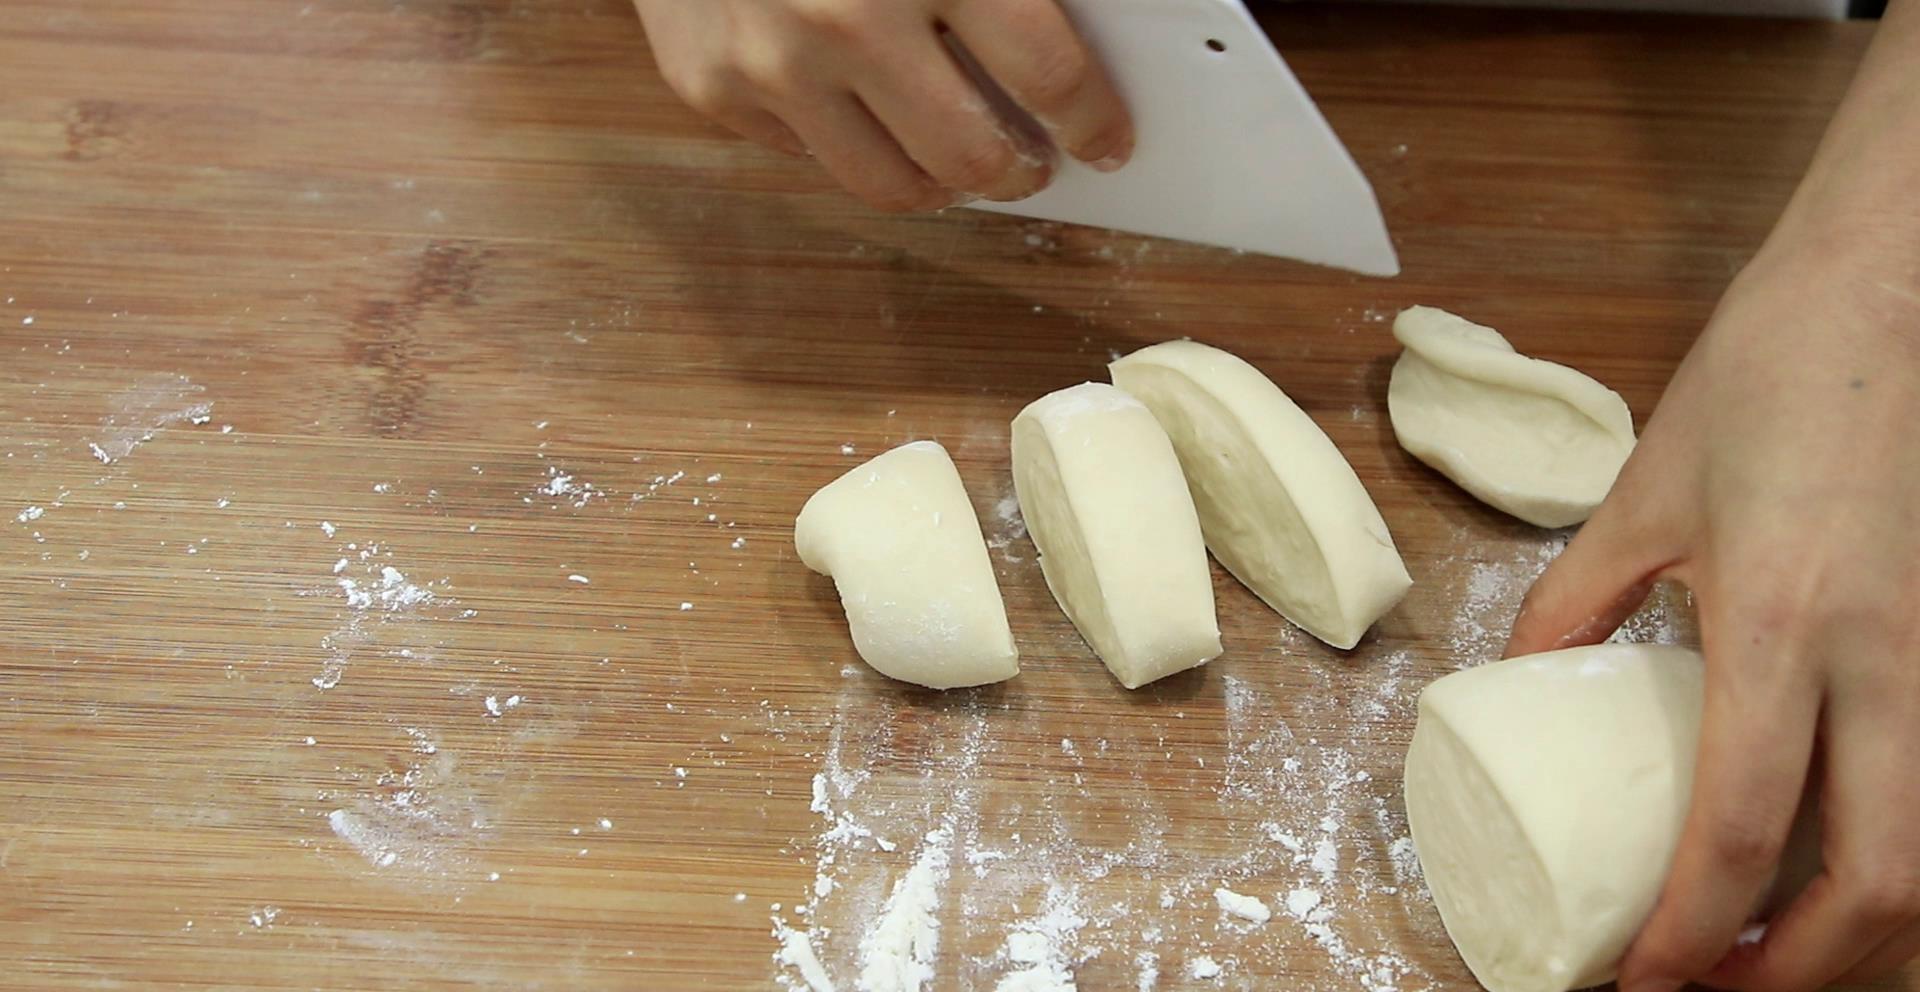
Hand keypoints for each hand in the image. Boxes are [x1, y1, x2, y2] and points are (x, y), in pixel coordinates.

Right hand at [632, 0, 1133, 211]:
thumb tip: (1072, 35)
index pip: (1046, 74)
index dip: (1091, 118)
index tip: (1104, 135)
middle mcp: (846, 17)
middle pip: (970, 156)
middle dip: (1021, 171)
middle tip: (1033, 159)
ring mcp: (771, 62)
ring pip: (890, 186)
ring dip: (942, 181)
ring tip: (959, 153)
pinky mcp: (713, 87)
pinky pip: (811, 156)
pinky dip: (852, 139)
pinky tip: (866, 100)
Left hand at [1506, 233, 1919, 991]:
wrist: (1896, 282)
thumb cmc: (1773, 373)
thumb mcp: (1648, 490)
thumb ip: (1579, 599)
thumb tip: (1518, 681)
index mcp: (1779, 619)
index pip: (1742, 826)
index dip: (1693, 935)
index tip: (1641, 983)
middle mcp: (1888, 658)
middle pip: (1877, 886)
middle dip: (1798, 975)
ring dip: (1864, 936)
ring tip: (1777, 954)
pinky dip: (1905, 858)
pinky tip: (1851, 863)